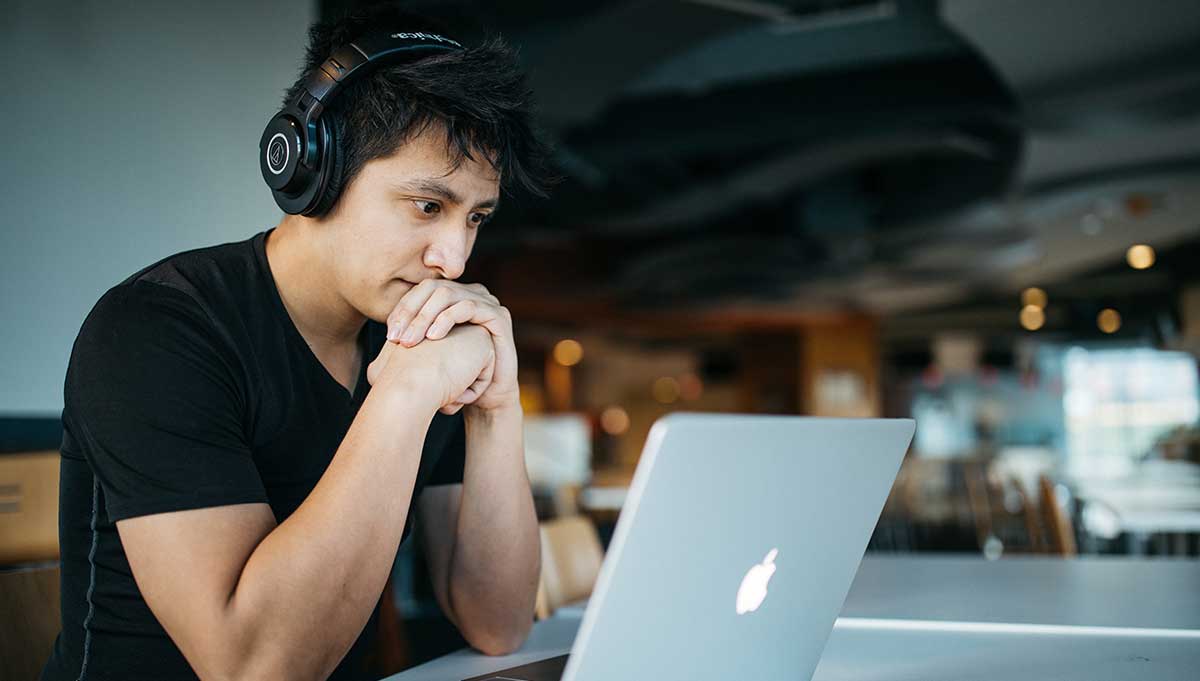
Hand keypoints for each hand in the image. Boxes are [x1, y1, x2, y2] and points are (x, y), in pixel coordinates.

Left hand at [385, 280, 518, 412]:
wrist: (486, 397)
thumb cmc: (455, 376)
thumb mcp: (428, 355)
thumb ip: (411, 339)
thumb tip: (383, 338)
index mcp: (454, 298)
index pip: (421, 291)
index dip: (403, 309)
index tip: (389, 335)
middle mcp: (470, 294)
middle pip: (433, 288)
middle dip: (411, 313)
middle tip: (396, 339)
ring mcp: (487, 302)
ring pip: (448, 294)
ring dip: (425, 317)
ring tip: (411, 341)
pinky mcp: (499, 315)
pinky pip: (468, 307)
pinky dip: (447, 319)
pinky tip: (434, 338)